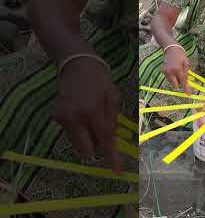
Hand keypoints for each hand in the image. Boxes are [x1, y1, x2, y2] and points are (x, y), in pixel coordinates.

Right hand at [53, 57, 121, 173]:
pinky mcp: (56, 117)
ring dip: (88, 137)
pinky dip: (80, 129)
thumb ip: (112, 120)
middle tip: (103, 133)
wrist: (77, 63)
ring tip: (93, 116)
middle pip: (86, 150)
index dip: (111, 158)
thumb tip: (110, 141)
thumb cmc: (100, 79)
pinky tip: (83, 112)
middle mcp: (75, 118)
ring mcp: (63, 118)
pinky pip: (72, 132)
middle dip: (96, 147)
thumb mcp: (113, 97)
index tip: (117, 171)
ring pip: (78, 142)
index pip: (103, 142)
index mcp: (93, 112)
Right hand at [162, 47, 190, 94]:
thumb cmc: (181, 55)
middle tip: (183, 76)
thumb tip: (187, 83)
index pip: (182, 82)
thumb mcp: (186, 63)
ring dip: (176, 80)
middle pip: (176, 85)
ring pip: (172, 82)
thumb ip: (186, 74)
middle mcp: (170, 72)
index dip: (186, 88)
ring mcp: (165, 72)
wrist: (171, 49)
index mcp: (177, 69)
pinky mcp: (163, 71)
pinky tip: (174, 70)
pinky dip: (173, 77)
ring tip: (178, 71)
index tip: (188, 94)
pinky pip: (169, 79)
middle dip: (180, 83)